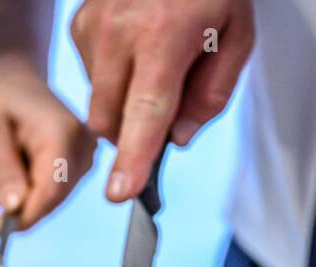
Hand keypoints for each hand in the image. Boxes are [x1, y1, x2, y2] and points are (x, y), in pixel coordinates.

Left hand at [0, 54, 96, 229]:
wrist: (15, 82)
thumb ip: (1, 168)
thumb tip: (13, 207)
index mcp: (62, 131)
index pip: (50, 191)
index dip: (23, 216)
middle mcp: (84, 144)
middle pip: (55, 199)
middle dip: (22, 214)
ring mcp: (88, 155)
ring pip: (55, 200)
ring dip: (26, 204)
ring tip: (2, 183)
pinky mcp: (84, 164)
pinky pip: (57, 194)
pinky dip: (34, 197)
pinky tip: (17, 180)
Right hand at [71, 0, 253, 201]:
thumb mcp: (236, 37)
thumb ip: (210, 96)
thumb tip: (178, 138)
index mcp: (163, 37)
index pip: (145, 113)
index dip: (134, 158)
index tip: (120, 192)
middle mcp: (119, 33)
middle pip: (110, 121)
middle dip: (133, 133)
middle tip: (168, 107)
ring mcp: (93, 27)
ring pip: (99, 103)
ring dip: (125, 102)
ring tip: (156, 61)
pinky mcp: (79, 25)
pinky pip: (92, 77)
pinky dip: (115, 77)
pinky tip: (137, 47)